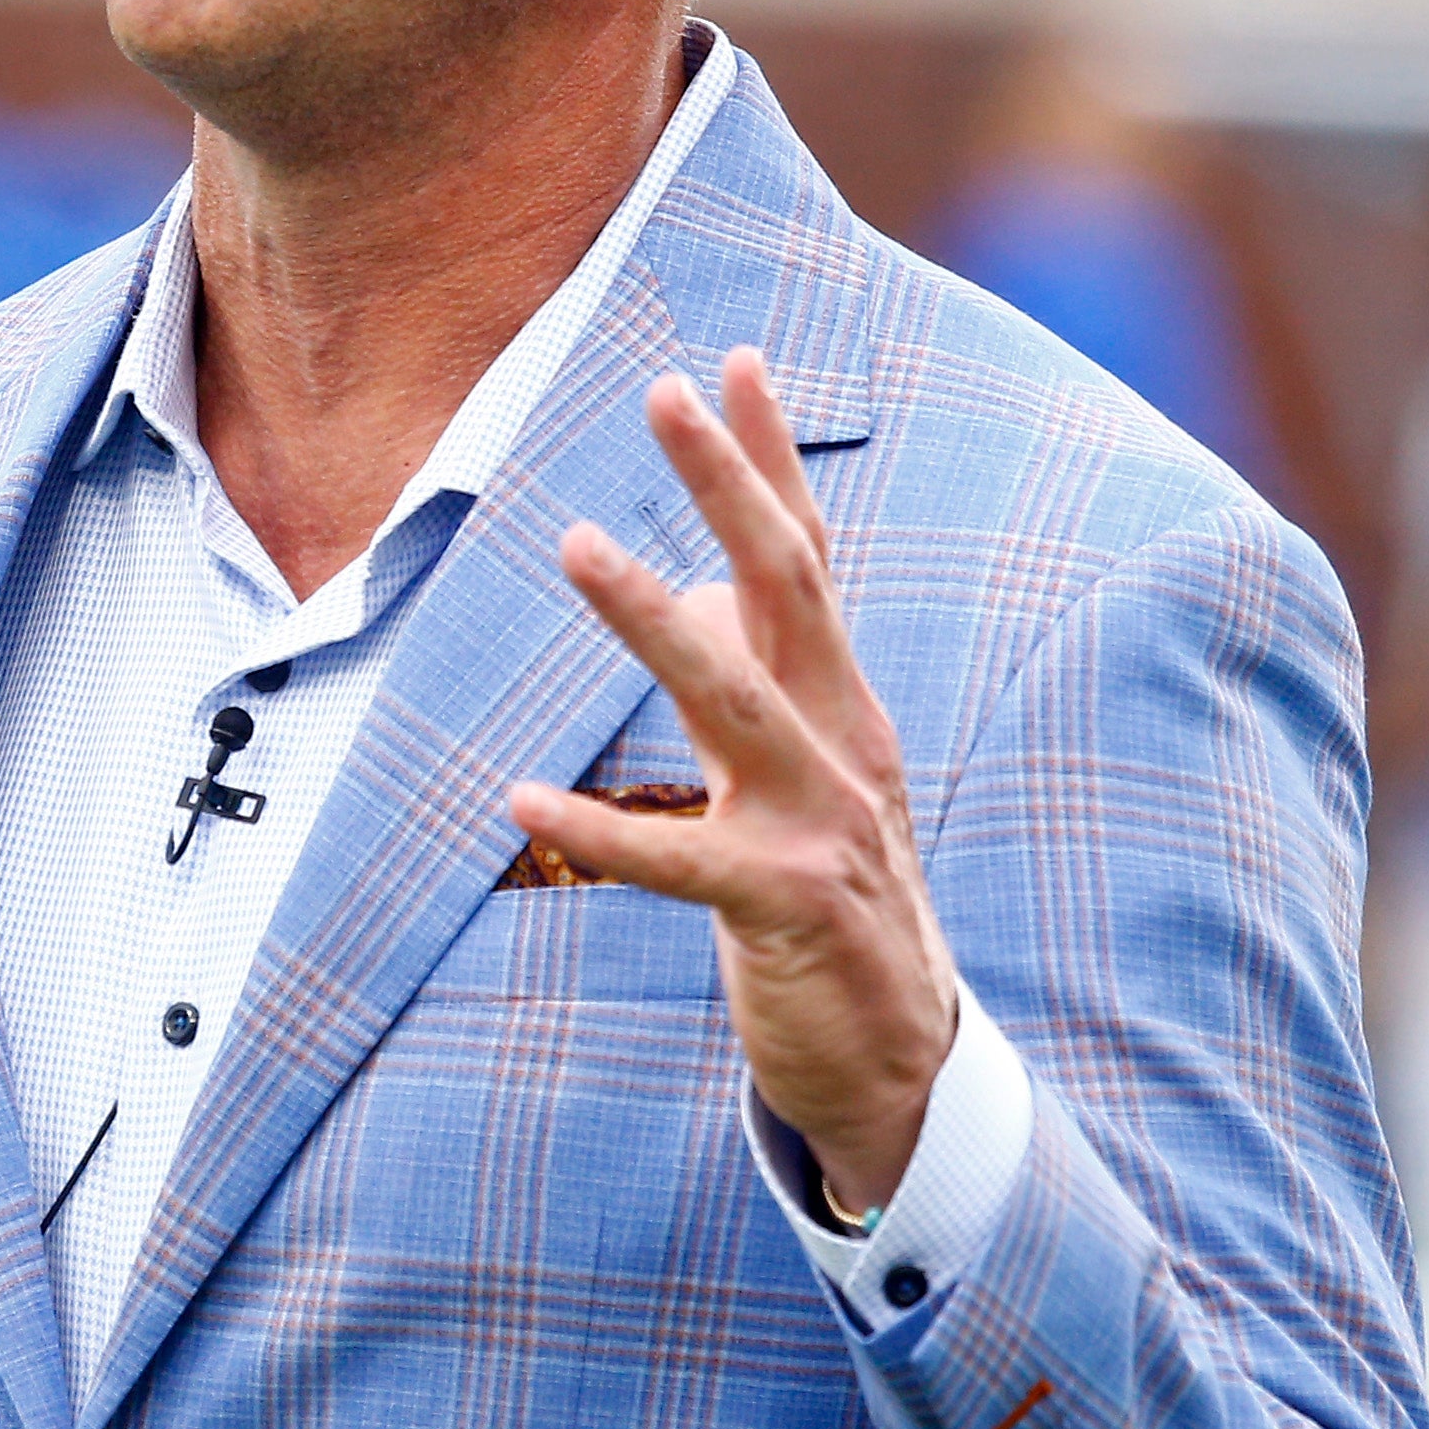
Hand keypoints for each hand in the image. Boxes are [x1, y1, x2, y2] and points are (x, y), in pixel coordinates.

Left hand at [505, 346, 956, 1215]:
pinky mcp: (788, 909)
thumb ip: (750, 685)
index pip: (805, 558)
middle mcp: (845, 745)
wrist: (906, 1067)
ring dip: (653, 619)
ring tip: (581, 543)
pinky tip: (523, 803)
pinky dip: (602, 831)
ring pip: (733, 696)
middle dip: (729, 483)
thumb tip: (690, 590)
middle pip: (788, 587)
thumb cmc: (835, 911)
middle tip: (663, 389)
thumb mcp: (797, 784)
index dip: (771, 461)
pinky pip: (679, 860)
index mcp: (843, 708)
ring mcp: (824, 825)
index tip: (730, 360)